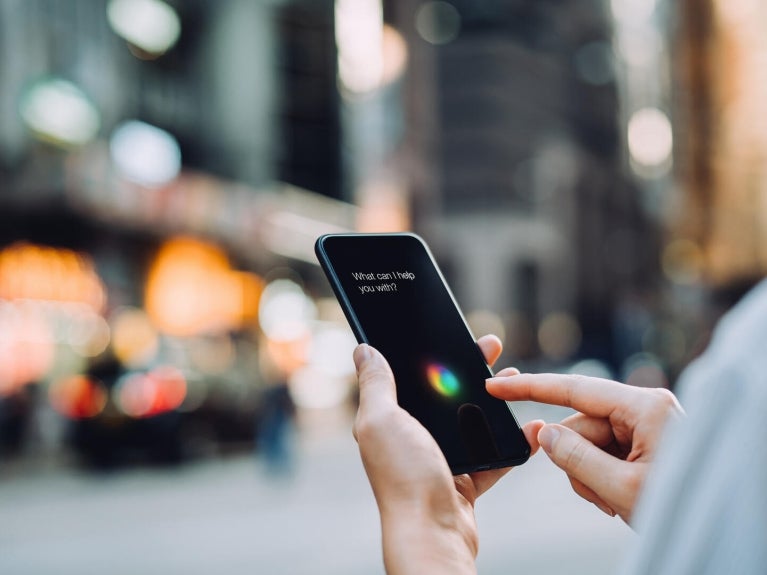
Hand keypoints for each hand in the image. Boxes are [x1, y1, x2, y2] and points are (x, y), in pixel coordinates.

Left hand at [353, 336, 543, 574]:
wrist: (434, 532)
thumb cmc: (404, 477)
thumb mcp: (382, 420)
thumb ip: (375, 384)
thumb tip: (364, 350)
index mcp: (389, 419)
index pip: (411, 375)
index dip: (431, 352)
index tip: (454, 334)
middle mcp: (412, 436)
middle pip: (446, 393)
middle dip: (471, 368)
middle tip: (493, 349)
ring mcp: (440, 457)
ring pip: (472, 419)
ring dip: (496, 400)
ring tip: (517, 380)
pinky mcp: (466, 478)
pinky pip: (494, 454)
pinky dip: (514, 441)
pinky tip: (531, 427)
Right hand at [486, 371, 684, 523]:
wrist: (718, 529)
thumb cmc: (682, 506)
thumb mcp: (623, 488)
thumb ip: (576, 458)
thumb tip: (545, 434)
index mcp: (644, 407)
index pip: (575, 389)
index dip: (531, 388)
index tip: (496, 387)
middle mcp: (644, 408)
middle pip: (580, 425)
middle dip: (578, 462)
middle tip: (601, 497)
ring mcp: (644, 425)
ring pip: (587, 443)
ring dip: (590, 476)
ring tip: (615, 502)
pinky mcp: (644, 441)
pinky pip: (602, 453)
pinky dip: (601, 478)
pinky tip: (620, 498)